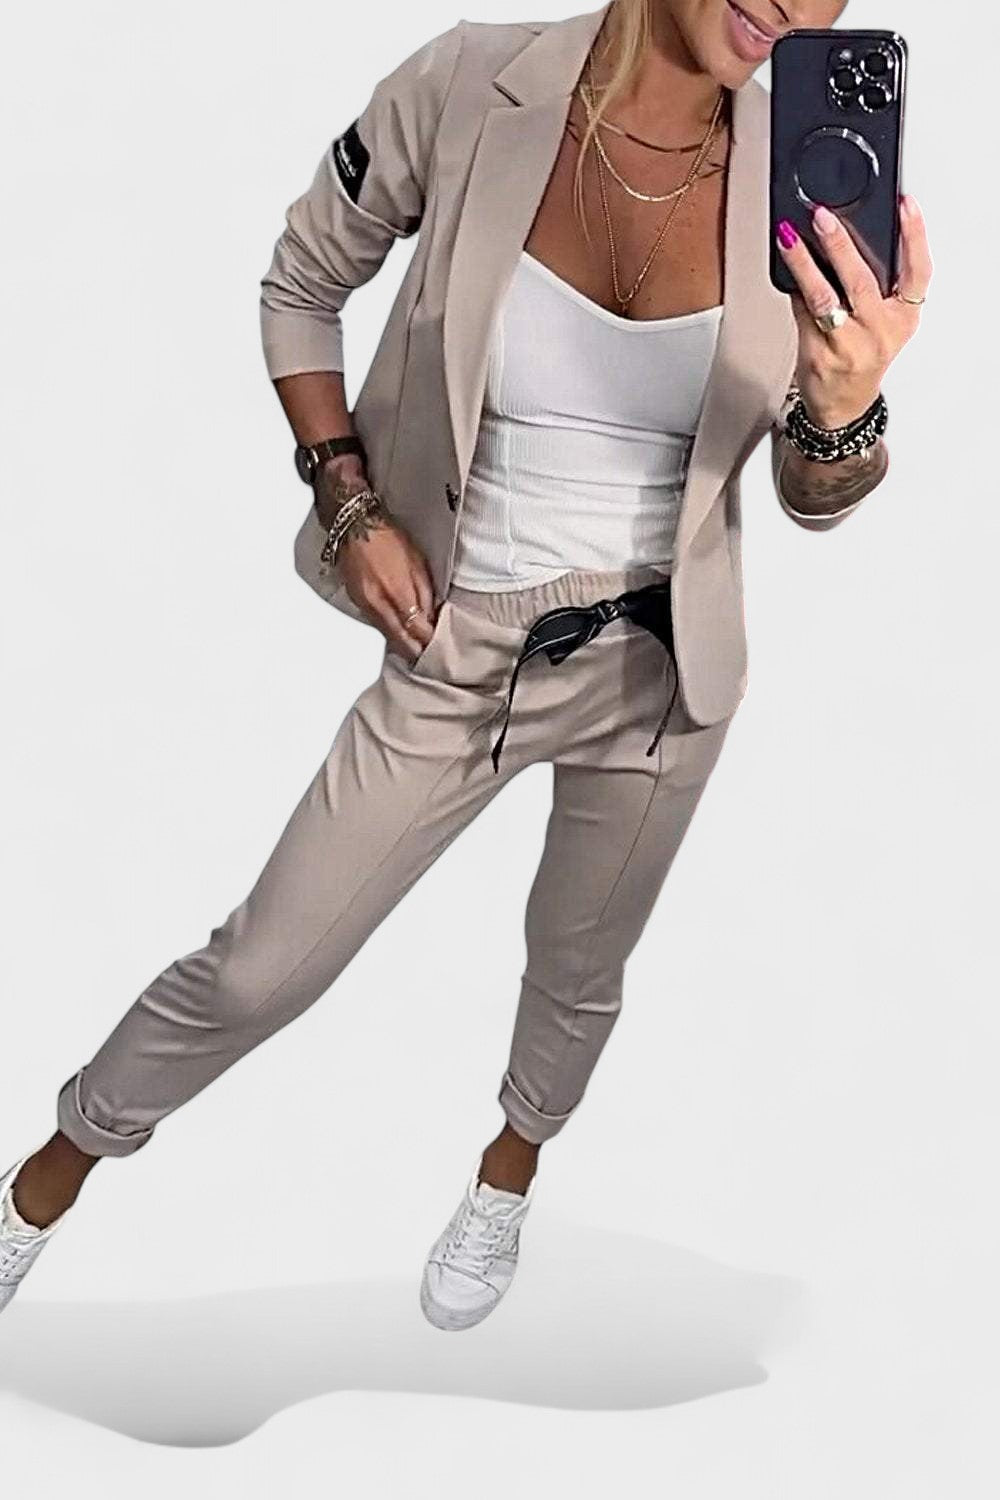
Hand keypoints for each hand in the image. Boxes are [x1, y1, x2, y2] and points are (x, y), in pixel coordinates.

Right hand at [313, 455, 438, 660]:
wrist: (354, 526)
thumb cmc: (387, 538)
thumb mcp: (417, 562)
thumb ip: (425, 593)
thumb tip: (431, 615)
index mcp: (397, 592)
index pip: (416, 628)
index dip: (428, 641)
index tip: (437, 647)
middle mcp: (379, 603)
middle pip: (400, 639)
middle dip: (415, 651)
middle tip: (428, 659)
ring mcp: (365, 604)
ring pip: (387, 634)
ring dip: (402, 644)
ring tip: (415, 652)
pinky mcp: (357, 601)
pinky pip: (376, 624)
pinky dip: (388, 631)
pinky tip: (397, 634)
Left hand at [774, 194, 932, 428]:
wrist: (842, 404)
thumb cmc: (862, 357)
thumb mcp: (884, 323)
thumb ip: (876, 287)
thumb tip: (841, 237)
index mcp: (903, 318)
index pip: (918, 272)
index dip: (915, 236)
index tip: (905, 204)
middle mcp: (879, 332)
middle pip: (862, 281)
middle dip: (840, 244)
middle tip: (823, 216)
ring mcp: (849, 346)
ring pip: (824, 297)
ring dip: (804, 264)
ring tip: (789, 239)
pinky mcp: (820, 355)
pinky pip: (803, 314)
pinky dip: (793, 288)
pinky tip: (784, 269)